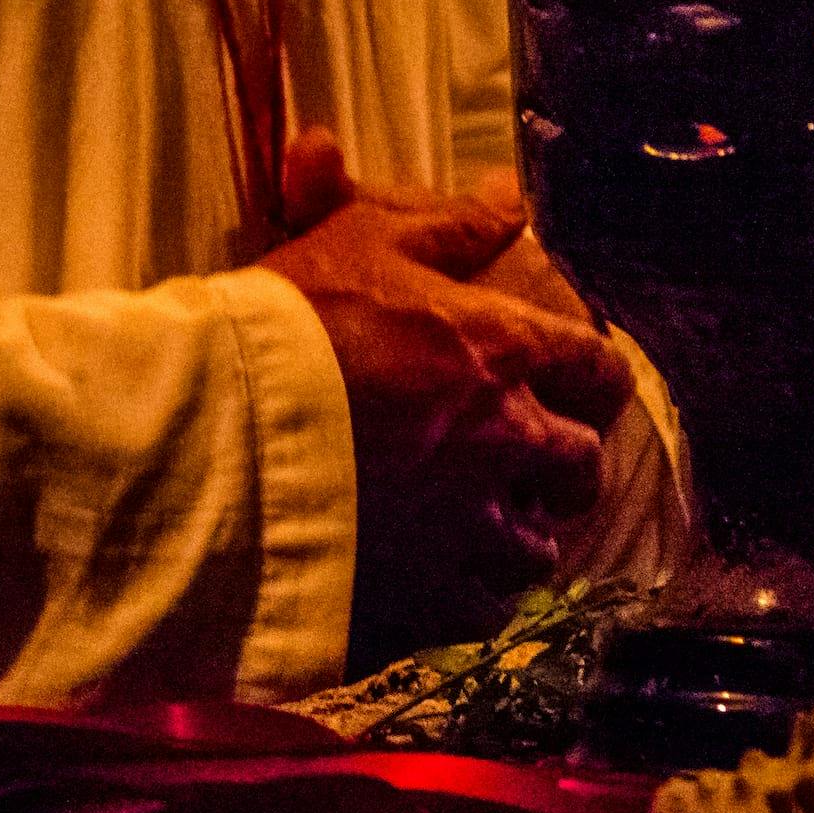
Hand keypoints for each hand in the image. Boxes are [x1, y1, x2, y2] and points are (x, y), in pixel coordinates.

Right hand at [255, 130, 630, 660]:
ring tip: (480, 532)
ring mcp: (470, 529)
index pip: (598, 368)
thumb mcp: (367, 241)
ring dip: (517, 539)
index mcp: (502, 352)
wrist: (215, 438)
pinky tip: (437, 585)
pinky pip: (480, 617)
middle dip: (566, 467)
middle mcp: (507, 443)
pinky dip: (467, 602)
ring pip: (536, 553)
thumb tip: (513, 194)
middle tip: (531, 466)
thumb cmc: (289, 325)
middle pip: (585, 468)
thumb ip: (452, 225)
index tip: (578, 386)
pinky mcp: (426, 600)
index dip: (595, 379)